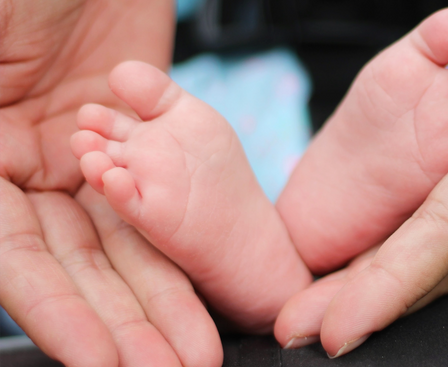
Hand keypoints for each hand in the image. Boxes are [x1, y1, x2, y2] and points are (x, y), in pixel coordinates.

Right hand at [0, 1, 221, 365]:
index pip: (16, 260)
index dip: (58, 315)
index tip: (102, 362)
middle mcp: (30, 170)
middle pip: (80, 265)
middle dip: (123, 322)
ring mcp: (87, 158)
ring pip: (127, 242)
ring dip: (159, 297)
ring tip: (194, 350)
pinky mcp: (140, 140)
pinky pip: (162, 195)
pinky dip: (179, 238)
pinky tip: (202, 284)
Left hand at [274, 0, 447, 355]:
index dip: (396, 285)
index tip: (339, 329)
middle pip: (427, 256)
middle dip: (362, 301)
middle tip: (297, 331)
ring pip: (416, 241)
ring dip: (361, 279)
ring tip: (304, 312)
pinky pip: (415, 211)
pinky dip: (378, 244)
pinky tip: (343, 265)